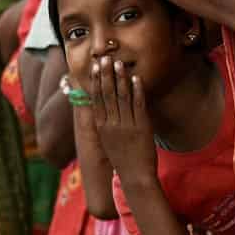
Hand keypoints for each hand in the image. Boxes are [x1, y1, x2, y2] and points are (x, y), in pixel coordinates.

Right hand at [89, 59, 158, 181]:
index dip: (95, 81)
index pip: (96, 99)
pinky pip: (138, 105)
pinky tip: (136, 78)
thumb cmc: (122, 159)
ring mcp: (125, 125)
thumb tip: (103, 109)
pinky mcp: (141, 127)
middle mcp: (111, 124)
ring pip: (121, 97)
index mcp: (101, 127)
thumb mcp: (108, 141)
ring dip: (120, 78)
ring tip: (118, 63)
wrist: (135, 176)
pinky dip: (137, 90)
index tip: (94, 67)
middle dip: (105, 74)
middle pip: (107, 94)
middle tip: (103, 58)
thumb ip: (105, 124)